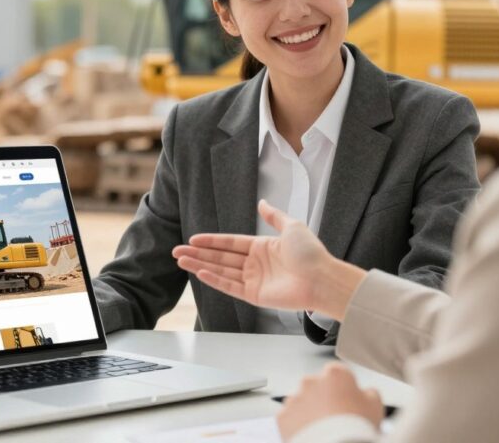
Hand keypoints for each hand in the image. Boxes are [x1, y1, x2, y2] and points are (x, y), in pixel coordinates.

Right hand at [173, 200, 364, 318]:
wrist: (322, 278)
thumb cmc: (310, 253)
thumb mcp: (292, 226)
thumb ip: (274, 215)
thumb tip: (262, 202)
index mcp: (262, 247)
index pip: (230, 243)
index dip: (211, 241)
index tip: (193, 239)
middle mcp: (256, 263)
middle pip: (221, 258)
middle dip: (198, 254)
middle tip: (177, 252)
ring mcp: (254, 280)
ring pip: (221, 271)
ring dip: (200, 266)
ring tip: (181, 261)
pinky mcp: (255, 296)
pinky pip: (230, 286)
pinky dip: (215, 280)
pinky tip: (200, 272)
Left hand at [277, 362, 383, 440]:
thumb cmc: (356, 428)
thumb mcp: (375, 406)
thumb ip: (369, 393)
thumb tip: (366, 393)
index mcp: (335, 374)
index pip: (337, 374)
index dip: (344, 389)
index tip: (348, 402)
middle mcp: (311, 381)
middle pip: (317, 387)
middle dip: (324, 399)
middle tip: (336, 419)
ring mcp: (295, 398)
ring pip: (303, 403)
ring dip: (310, 412)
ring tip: (324, 431)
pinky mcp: (283, 416)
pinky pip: (291, 418)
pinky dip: (298, 426)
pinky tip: (313, 435)